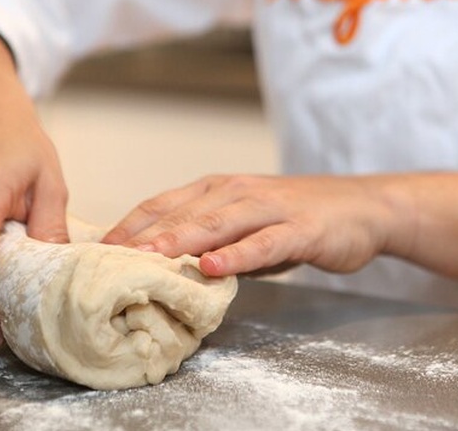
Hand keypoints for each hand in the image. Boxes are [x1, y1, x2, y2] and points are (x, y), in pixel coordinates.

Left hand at [101, 175, 403, 276]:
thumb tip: (165, 267)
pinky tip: (213, 267)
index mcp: (219, 190)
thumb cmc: (299, 219)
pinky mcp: (299, 229)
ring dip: (180, 240)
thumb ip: (211, 240)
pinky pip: (263, 243)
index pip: (163, 204)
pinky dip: (237, 255)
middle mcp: (237, 192)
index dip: (128, 225)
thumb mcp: (246, 225)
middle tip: (104, 257)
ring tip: (147, 257)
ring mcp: (269, 208)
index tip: (94, 248)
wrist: (363, 208)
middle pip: (182, 213)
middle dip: (142, 234)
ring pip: (217, 223)